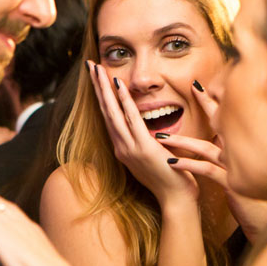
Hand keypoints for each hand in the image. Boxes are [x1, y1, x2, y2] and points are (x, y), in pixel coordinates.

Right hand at [87, 60, 197, 206]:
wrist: (176, 200)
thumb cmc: (170, 178)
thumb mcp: (153, 157)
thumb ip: (147, 142)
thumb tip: (149, 129)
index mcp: (123, 148)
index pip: (109, 116)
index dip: (101, 96)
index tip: (97, 77)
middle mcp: (121, 147)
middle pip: (105, 110)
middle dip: (97, 87)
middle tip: (90, 65)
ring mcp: (129, 148)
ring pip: (113, 112)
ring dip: (104, 89)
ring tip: (97, 69)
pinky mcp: (142, 148)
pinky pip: (131, 119)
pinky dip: (124, 101)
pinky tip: (118, 85)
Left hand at [160, 84, 266, 242]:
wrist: (262, 217)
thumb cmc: (247, 191)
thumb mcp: (236, 167)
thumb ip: (227, 151)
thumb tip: (215, 137)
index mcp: (238, 147)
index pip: (225, 119)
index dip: (212, 101)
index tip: (197, 85)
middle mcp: (238, 152)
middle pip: (220, 125)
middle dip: (205, 105)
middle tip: (189, 89)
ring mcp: (235, 166)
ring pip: (206, 148)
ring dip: (182, 142)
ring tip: (160, 138)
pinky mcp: (232, 183)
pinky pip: (207, 170)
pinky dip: (189, 165)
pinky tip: (171, 162)